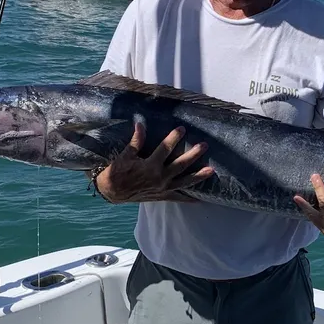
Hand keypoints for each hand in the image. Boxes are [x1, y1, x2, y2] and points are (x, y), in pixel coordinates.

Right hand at [94, 121, 214, 203]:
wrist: (112, 191)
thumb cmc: (118, 171)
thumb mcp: (126, 155)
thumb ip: (136, 141)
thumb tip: (140, 124)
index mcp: (150, 166)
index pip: (165, 149)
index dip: (174, 138)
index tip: (182, 129)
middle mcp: (159, 178)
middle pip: (180, 165)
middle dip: (193, 155)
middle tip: (204, 146)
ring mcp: (162, 188)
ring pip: (184, 182)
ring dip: (198, 176)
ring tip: (211, 170)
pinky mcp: (161, 196)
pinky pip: (178, 198)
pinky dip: (188, 198)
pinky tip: (199, 198)